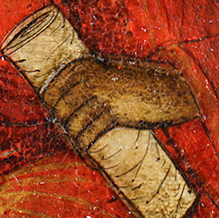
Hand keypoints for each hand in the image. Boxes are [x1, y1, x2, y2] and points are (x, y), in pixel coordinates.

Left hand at [42, 57, 197, 152]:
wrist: (168, 89)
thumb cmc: (141, 81)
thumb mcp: (115, 70)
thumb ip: (95, 76)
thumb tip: (70, 96)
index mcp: (89, 64)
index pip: (56, 85)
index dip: (50, 100)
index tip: (52, 112)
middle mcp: (92, 78)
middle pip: (61, 107)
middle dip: (61, 122)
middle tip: (68, 133)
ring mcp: (102, 95)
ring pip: (73, 124)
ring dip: (73, 138)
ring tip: (78, 145)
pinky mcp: (113, 113)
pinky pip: (89, 135)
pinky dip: (85, 147)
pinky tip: (87, 153)